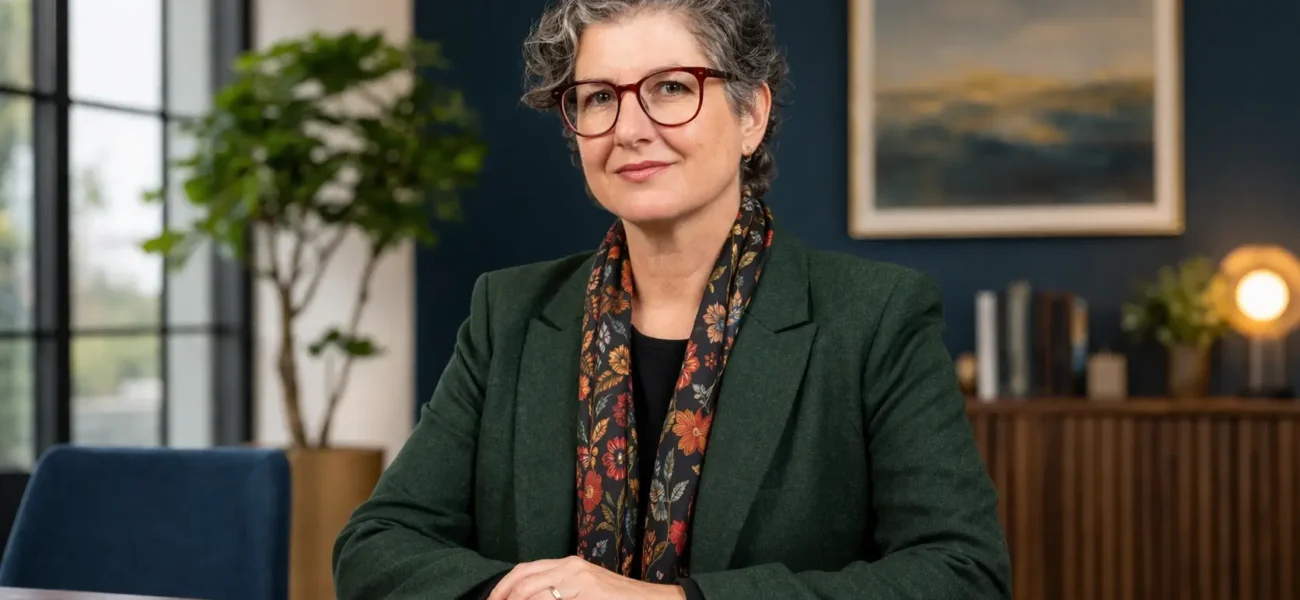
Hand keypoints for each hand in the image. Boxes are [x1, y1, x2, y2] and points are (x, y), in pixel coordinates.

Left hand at [487, 555, 685, 599]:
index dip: (502, 587)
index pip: (524, 570)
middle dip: (502, 596)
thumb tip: (532, 598)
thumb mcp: (585, 591)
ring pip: (532, 590)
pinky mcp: (589, 592)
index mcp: (568, 564)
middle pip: (523, 578)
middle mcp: (571, 566)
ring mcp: (580, 579)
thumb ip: (561, 592)